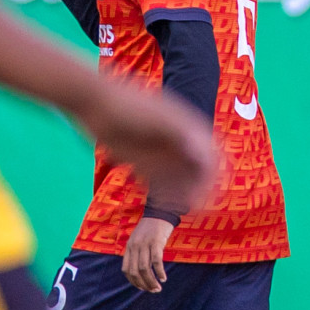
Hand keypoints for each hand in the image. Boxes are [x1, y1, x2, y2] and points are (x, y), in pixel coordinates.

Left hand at [79, 81, 214, 216]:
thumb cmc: (131, 106)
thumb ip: (186, 135)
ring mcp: (159, 153)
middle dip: (199, 188)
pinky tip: (160, 202)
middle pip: (196, 170)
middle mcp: (177, 143)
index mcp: (189, 129)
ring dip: (181, 194)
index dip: (214, 174)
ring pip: (177, 179)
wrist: (95, 103)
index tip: (211, 191)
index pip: (210, 155)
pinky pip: (157, 182)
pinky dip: (162, 194)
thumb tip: (206, 156)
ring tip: (179, 206)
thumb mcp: (162, 119)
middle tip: (195, 205)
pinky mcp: (141, 162)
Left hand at [122, 217, 173, 292]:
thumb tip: (141, 269)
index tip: (142, 287)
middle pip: (135, 271)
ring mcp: (145, 244)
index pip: (126, 269)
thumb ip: (138, 252)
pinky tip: (163, 278)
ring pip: (144, 268)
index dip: (133, 281)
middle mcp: (135, 247)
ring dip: (151, 281)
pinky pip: (156, 261)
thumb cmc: (152, 227)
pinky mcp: (156, 242)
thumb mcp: (140, 239)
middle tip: (153, 291)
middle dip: (144, 284)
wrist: (160, 212)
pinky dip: (159, 272)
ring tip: (158, 288)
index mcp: (129, 247)